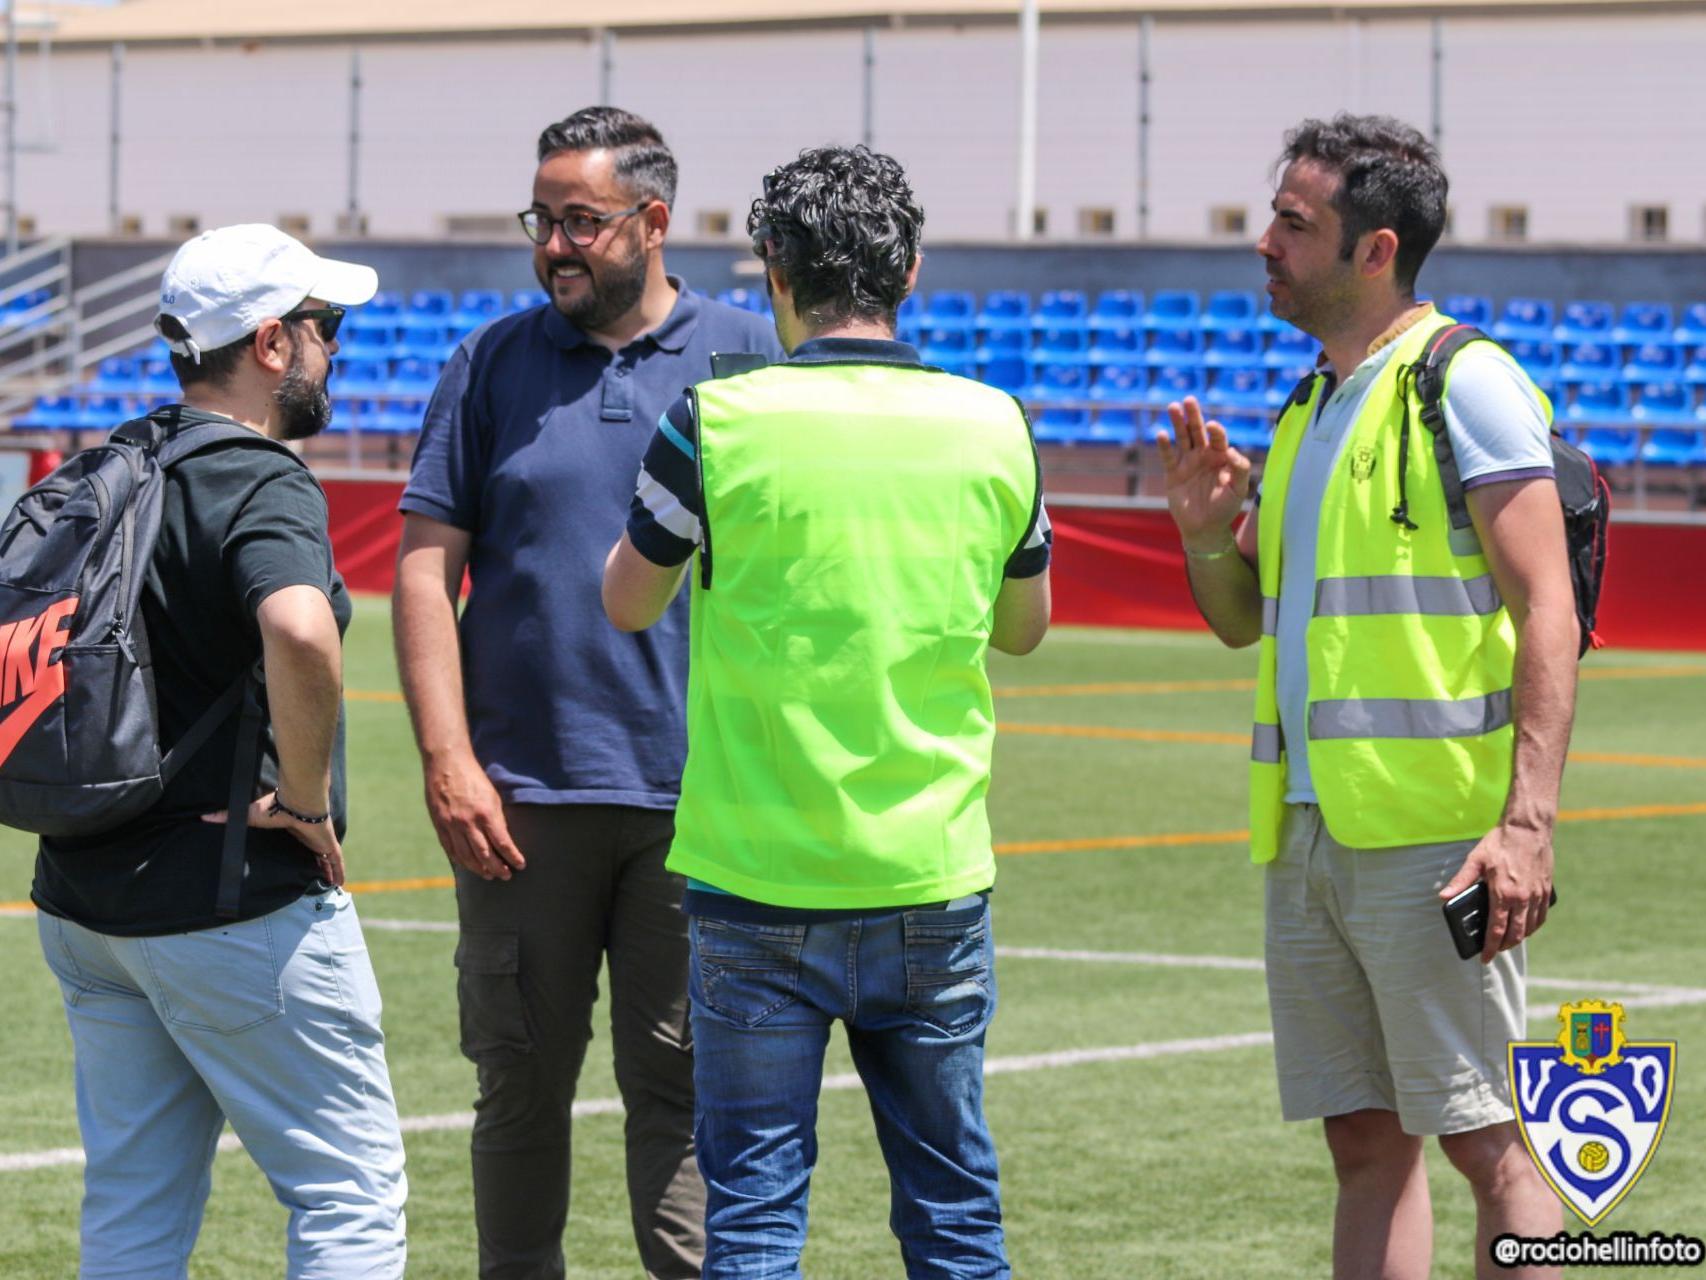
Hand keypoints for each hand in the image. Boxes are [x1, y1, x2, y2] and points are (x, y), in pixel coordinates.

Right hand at [202, 791, 344, 887]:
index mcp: (294, 830)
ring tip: (330, 885)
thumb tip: (204, 816)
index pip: (298, 843)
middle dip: (318, 864)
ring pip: (328, 860)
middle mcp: (309, 836)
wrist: (298, 801)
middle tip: (317, 878)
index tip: (301, 861)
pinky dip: (338, 871)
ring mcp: (321, 840)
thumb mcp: (249, 816)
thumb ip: (229, 817)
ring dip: (329, 871)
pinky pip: (336, 861)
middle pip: (315, 854)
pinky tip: (339, 884)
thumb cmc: (275, 807)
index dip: (301, 851)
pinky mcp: (329, 844)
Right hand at [423, 750, 526, 881]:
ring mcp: (451, 825)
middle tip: (506, 875)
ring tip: (488, 875)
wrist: (447, 763)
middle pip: (484, 855)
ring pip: (466, 856)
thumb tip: (503, 841)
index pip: (503, 843)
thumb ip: (497, 819)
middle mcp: (468, 822)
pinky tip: (468, 866)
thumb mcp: (493, 796)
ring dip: (479, 869)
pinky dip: (460, 860)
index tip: (520, 865)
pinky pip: (450, 849)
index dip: (513, 857)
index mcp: (486, 813)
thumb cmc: (474, 778)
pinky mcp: (439, 824)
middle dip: (497, 868)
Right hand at [1153, 396, 1251, 550]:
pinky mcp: (1173, 474)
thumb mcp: (1239, 489)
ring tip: (1172, 407)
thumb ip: (1241, 468)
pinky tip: (1161, 434)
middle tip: (1188, 399)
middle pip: (1197, 431)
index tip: (1212, 427)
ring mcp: (1187, 463)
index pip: (1218, 438)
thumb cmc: (1226, 509)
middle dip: (1193, 415)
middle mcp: (1203, 456)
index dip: (1216, 430)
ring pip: (1181, 438)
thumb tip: (1230, 450)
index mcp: (1221, 457)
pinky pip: (1168, 456)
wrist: (1205, 529)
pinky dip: (1164, 445)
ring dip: (1177, 423)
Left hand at [1440, 825, 1554, 963]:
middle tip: (1495, 950)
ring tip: (1508, 940)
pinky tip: (1525, 926)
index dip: (1490, 947)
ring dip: (1519, 938)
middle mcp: (1522, 898)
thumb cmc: (1500, 843)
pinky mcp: (1546, 890)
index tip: (1484, 958)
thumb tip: (1444, 896)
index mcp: (1503, 893)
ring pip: (1530, 928)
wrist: (1528, 829)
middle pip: (1515, 934)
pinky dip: (1533, 926)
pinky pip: (1541, 917)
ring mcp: (1536, 895)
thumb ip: (1460, 881)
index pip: (1496, 929)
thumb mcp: (1475, 860)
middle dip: (1504, 947)